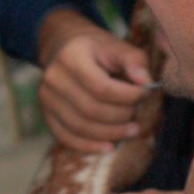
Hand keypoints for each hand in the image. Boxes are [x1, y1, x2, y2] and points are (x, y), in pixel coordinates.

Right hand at [36, 9, 153, 151]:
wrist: (65, 49)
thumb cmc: (97, 50)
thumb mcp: (117, 47)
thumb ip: (135, 61)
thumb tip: (146, 83)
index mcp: (71, 58)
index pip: (101, 87)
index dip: (127, 97)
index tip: (145, 95)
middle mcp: (54, 79)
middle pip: (91, 110)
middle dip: (121, 116)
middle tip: (138, 114)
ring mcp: (47, 99)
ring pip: (81, 127)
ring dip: (111, 133)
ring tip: (132, 130)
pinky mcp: (46, 114)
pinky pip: (67, 137)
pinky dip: (89, 146)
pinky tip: (110, 147)